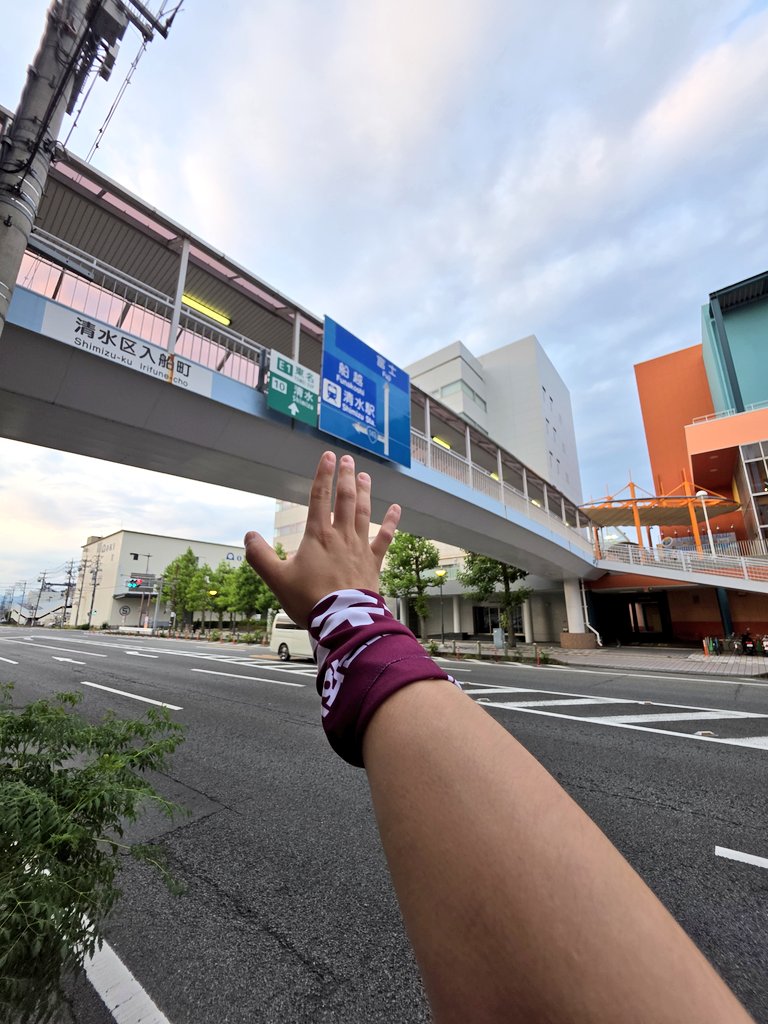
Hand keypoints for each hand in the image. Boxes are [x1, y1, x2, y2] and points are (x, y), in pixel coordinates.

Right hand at [244, 451, 400, 626]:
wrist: (342, 620)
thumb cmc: (309, 600)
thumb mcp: (276, 579)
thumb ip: (260, 556)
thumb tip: (248, 535)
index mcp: (318, 535)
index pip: (320, 497)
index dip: (323, 475)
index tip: (327, 456)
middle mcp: (341, 536)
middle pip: (345, 499)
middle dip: (346, 477)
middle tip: (348, 459)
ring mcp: (360, 547)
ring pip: (364, 512)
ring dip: (365, 492)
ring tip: (365, 476)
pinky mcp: (373, 562)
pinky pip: (385, 537)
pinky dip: (392, 522)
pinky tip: (397, 509)